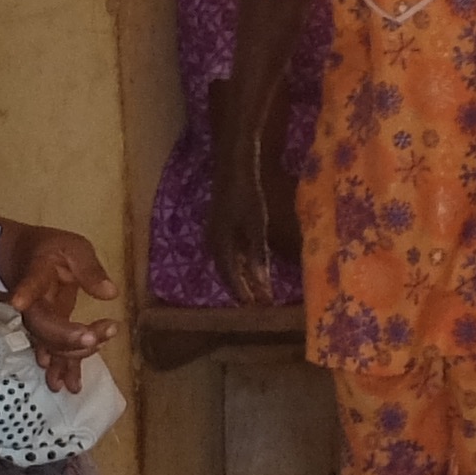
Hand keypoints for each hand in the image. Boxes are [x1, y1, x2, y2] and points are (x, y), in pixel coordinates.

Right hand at [1, 225, 121, 383]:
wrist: (24, 261)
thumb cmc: (52, 249)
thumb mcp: (73, 247)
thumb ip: (90, 269)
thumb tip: (110, 293)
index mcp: (36, 274)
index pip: (30, 283)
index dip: (25, 292)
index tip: (18, 302)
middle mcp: (32, 303)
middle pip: (43, 325)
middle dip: (67, 337)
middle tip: (97, 337)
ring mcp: (38, 320)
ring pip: (49, 343)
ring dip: (68, 358)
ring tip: (75, 383)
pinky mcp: (47, 330)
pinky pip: (55, 350)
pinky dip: (65, 367)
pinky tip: (71, 385)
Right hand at [209, 161, 279, 309]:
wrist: (234, 167)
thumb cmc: (247, 194)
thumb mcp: (257, 227)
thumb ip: (259, 256)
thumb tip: (262, 284)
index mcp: (220, 245)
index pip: (230, 276)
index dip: (243, 292)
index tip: (255, 307)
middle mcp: (213, 242)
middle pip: (227, 272)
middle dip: (242, 288)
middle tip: (257, 303)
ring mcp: (215, 234)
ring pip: (228, 263)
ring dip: (241, 276)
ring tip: (256, 290)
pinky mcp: (221, 226)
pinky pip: (229, 251)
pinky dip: (240, 262)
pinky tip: (251, 267)